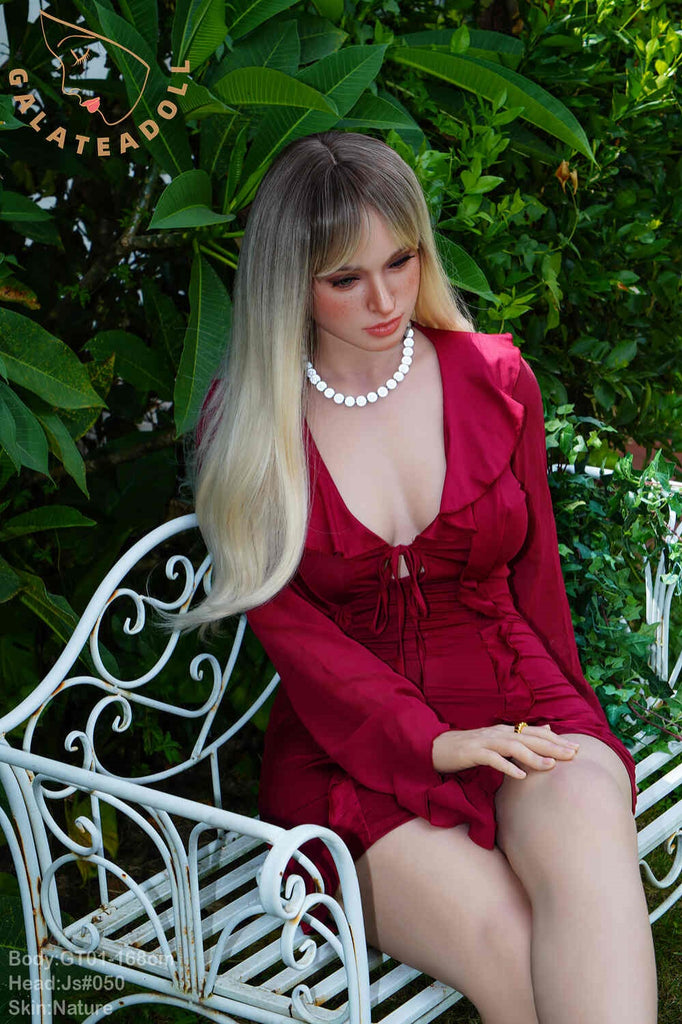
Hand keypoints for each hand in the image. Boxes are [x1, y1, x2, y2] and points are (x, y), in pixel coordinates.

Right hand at [432, 723, 579, 778]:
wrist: (438, 747)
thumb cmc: (470, 748)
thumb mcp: (497, 742)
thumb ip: (520, 738)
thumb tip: (547, 729)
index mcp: (505, 731)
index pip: (535, 734)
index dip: (556, 740)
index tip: (577, 748)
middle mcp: (498, 733)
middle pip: (529, 738)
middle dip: (552, 746)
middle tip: (573, 754)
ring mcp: (485, 741)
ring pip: (513, 746)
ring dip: (533, 756)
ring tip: (551, 765)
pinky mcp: (473, 752)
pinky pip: (492, 759)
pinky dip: (507, 766)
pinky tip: (520, 775)